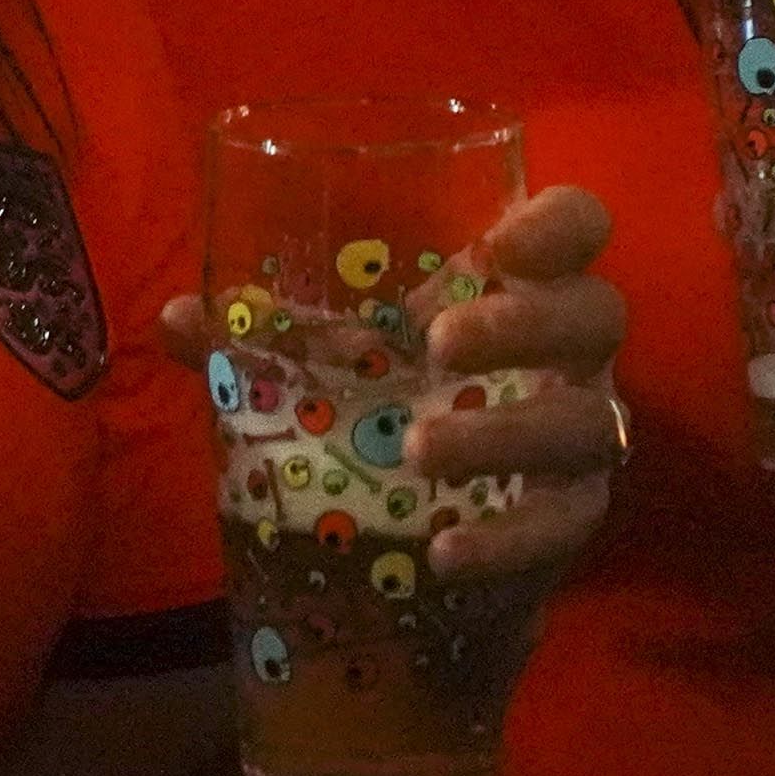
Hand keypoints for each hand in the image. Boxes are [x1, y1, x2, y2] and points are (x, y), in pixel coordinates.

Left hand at [166, 183, 628, 587]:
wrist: (431, 531)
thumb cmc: (389, 403)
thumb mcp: (329, 364)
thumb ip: (262, 340)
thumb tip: (177, 317)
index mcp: (517, 286)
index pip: (577, 225)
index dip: (557, 225)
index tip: (497, 243)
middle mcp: (569, 353)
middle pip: (597, 313)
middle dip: (525, 323)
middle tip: (439, 343)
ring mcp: (582, 436)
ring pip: (585, 423)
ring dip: (503, 435)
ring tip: (415, 452)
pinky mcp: (574, 518)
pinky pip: (562, 526)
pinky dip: (505, 539)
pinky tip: (444, 551)